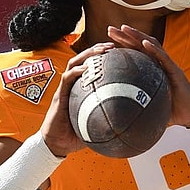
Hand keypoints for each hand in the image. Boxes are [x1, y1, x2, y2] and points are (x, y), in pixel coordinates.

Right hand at [40, 42, 114, 156]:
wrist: (56, 144)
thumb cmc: (76, 135)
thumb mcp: (97, 125)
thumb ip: (110, 118)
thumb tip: (132, 123)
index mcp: (81, 89)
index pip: (91, 67)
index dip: (102, 57)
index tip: (118, 52)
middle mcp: (72, 84)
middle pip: (83, 59)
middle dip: (97, 49)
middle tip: (112, 45)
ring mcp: (65, 88)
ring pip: (74, 63)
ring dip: (87, 54)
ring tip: (101, 50)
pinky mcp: (59, 95)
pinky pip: (67, 79)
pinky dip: (76, 71)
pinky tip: (86, 68)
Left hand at [107, 25, 189, 127]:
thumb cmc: (172, 111)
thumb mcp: (149, 108)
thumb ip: (135, 108)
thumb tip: (117, 120)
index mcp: (153, 69)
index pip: (136, 52)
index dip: (122, 44)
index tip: (107, 40)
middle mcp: (160, 63)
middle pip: (141, 44)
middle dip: (125, 35)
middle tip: (110, 29)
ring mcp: (168, 65)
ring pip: (152, 45)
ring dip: (137, 36)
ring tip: (124, 29)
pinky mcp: (176, 71)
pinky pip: (164, 58)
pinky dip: (154, 49)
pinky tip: (144, 43)